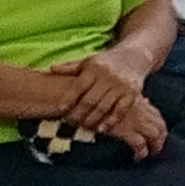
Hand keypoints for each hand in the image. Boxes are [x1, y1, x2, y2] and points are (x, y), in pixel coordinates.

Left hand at [49, 56, 167, 151]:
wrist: (134, 57)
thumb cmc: (105, 62)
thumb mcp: (87, 61)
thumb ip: (69, 67)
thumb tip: (50, 69)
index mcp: (94, 68)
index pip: (78, 86)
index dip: (68, 99)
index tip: (60, 110)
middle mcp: (107, 76)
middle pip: (90, 100)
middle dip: (79, 114)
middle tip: (70, 123)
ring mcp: (121, 85)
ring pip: (104, 107)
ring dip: (93, 120)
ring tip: (84, 127)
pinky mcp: (132, 93)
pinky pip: (121, 110)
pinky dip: (111, 121)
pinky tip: (102, 129)